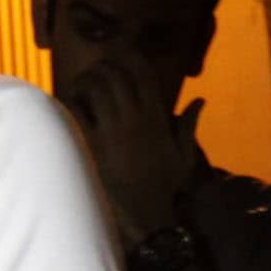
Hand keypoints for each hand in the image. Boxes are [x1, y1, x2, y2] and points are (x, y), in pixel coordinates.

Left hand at [66, 65, 206, 239]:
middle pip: (115, 75)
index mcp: (156, 118)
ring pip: (95, 87)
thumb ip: (189, 125)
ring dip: (85, 80)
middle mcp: (135, 119)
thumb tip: (200, 100)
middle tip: (95, 72)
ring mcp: (112, 131)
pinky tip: (69, 104)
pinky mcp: (92, 145)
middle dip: (102, 67)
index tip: (120, 55)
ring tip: (80, 85)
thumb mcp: (183, 156)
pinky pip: (76, 111)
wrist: (145, 215)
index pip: (143, 74)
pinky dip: (70, 101)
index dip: (130, 57)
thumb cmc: (164, 187)